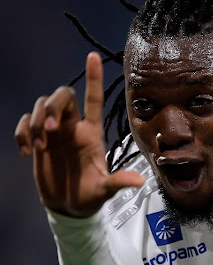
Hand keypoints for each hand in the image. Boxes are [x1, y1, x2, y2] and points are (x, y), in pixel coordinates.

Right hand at [15, 52, 143, 216]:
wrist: (68, 207)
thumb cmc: (90, 196)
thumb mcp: (105, 190)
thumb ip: (118, 182)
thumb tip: (139, 182)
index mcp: (92, 133)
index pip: (94, 99)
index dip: (93, 78)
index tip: (92, 56)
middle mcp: (73, 127)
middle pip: (62, 96)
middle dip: (52, 107)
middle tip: (49, 130)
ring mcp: (54, 132)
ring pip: (41, 105)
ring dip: (35, 122)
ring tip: (39, 148)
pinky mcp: (36, 140)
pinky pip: (24, 122)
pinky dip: (21, 133)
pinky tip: (27, 152)